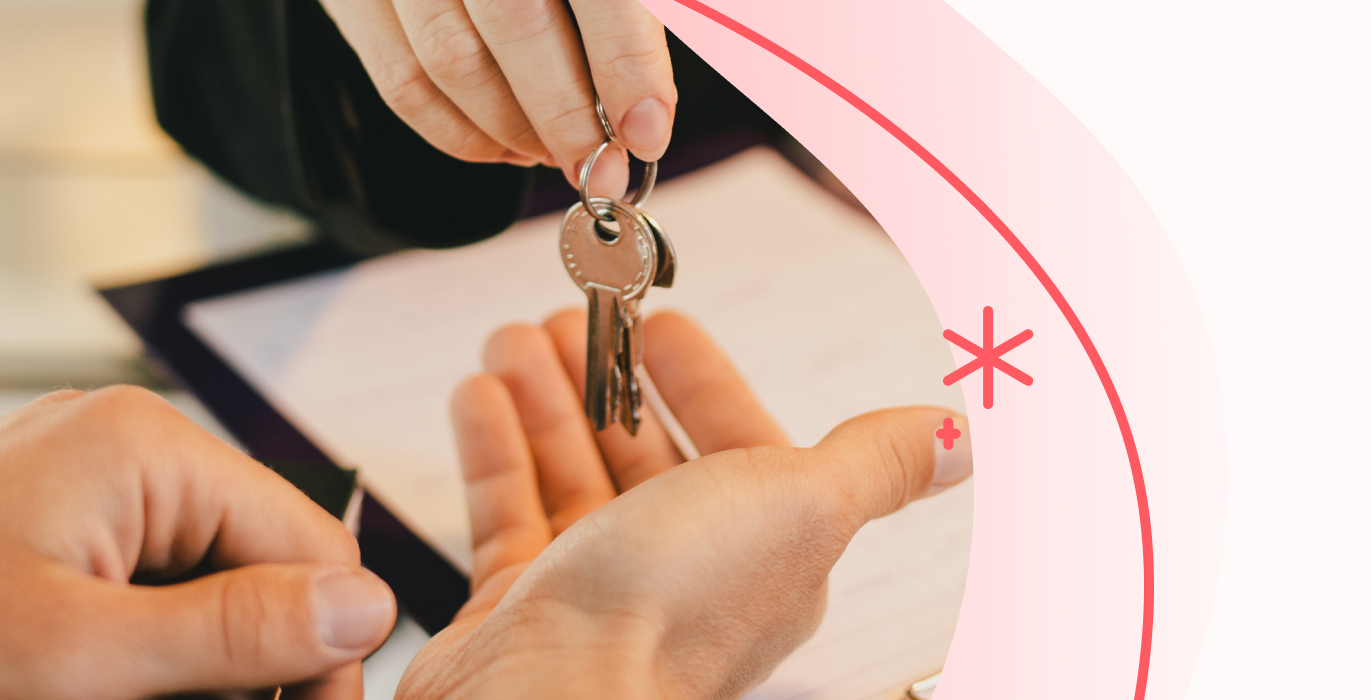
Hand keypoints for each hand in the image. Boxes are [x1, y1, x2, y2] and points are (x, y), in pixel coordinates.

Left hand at [0, 386, 397, 699]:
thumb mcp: (78, 656)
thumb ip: (233, 633)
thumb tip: (371, 607)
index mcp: (145, 445)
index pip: (306, 542)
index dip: (322, 647)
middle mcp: (122, 442)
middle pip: (258, 560)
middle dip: (252, 658)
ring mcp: (78, 478)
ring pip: (201, 580)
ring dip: (195, 661)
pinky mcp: (44, 521)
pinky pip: (139, 584)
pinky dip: (141, 648)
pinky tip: (103, 689)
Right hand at [320, 0, 676, 196]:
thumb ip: (627, 15)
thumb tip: (646, 115)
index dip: (624, 62)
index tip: (647, 132)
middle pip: (515, 24)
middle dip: (566, 115)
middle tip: (601, 168)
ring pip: (451, 62)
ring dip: (513, 129)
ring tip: (555, 154)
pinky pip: (401, 82)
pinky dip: (457, 134)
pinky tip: (503, 146)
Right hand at [399, 310, 970, 697]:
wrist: (552, 696)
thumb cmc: (671, 611)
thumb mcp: (802, 505)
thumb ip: (877, 464)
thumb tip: (957, 438)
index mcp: (763, 551)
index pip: (739, 442)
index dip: (700, 377)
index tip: (658, 322)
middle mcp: (682, 574)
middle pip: (645, 453)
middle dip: (606, 377)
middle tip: (570, 317)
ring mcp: (597, 593)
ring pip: (570, 474)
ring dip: (544, 399)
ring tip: (512, 340)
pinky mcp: (519, 607)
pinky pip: (506, 512)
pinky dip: (493, 448)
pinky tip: (477, 395)